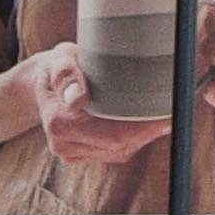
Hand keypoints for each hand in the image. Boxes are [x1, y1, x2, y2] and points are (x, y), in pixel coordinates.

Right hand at [29, 44, 175, 170]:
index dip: (143, 129)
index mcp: (59, 122)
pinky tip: (138, 123)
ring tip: (158, 115)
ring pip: (120, 152)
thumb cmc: (56, 66)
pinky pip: (114, 153)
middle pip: (120, 146)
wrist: (42, 82)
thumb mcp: (59, 59)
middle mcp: (63, 144)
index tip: (166, 117)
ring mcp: (71, 152)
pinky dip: (130, 140)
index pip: (112, 135)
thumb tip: (76, 98)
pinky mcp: (80, 155)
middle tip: (172, 112)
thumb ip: (66, 74)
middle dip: (147, 132)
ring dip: (141, 137)